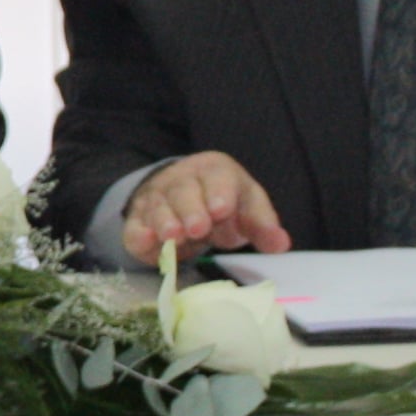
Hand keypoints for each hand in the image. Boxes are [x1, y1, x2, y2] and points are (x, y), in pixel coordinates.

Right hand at [121, 152, 292, 260]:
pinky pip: (135, 226)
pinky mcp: (139, 220)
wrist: (185, 196)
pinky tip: (145, 241)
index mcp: (214, 171)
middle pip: (183, 191)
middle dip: (190, 210)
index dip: (219, 192)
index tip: (222, 209)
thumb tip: (280, 244)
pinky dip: (138, 234)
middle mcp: (182, 180)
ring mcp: (157, 198)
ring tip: (173, 236)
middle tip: (197, 228)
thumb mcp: (246, 208)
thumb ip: (262, 226)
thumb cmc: (222, 203)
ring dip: (165, 222)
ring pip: (158, 207)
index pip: (217, 177)